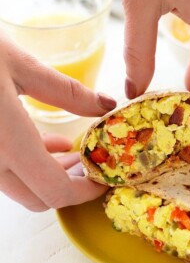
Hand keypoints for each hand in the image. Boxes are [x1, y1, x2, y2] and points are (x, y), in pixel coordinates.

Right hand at [0, 33, 114, 210]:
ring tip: (73, 149)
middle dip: (71, 183)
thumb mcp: (21, 66)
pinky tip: (44, 143)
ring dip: (52, 174)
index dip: (85, 192)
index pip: (55, 191)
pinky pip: (3, 170)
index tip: (103, 178)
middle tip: (90, 159)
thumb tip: (105, 104)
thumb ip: (68, 91)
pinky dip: (30, 164)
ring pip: (21, 186)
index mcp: (5, 143)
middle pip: (39, 196)